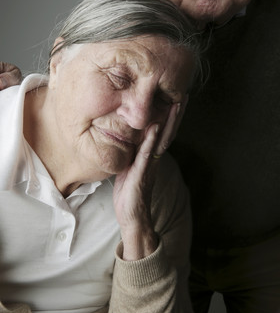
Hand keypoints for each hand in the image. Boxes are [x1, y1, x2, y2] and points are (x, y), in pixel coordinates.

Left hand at [113, 98, 187, 260]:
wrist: (132, 218)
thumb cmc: (130, 193)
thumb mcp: (130, 168)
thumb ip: (134, 154)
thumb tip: (129, 139)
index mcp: (150, 156)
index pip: (162, 133)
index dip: (170, 117)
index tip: (175, 99)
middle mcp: (153, 159)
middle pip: (168, 132)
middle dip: (175, 114)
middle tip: (183, 95)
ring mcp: (149, 165)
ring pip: (161, 140)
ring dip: (170, 121)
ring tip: (176, 103)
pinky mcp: (141, 173)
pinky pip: (147, 153)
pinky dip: (151, 139)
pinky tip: (156, 126)